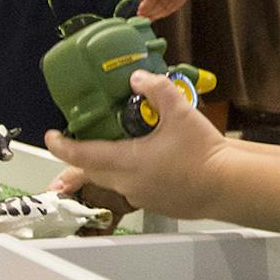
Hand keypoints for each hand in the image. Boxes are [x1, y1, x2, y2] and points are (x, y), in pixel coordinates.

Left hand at [43, 70, 224, 217]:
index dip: (62, 146)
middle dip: (78, 159)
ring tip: (109, 151)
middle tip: (72, 145)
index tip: (50, 136)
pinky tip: (144, 163)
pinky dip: (128, 174)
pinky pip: (133, 188)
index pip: (82, 155)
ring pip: (112, 181)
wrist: (228, 185)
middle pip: (92, 171)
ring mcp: (142, 196)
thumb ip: (156, 89)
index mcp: (127, 161)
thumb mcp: (180, 111)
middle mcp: (128, 183)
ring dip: (104, 166)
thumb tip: (137, 77)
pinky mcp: (157, 202)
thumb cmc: (204, 153)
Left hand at [132, 0, 189, 19]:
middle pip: (161, 3)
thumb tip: (142, 4)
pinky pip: (173, 9)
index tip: (139, 12)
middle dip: (150, 12)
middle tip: (141, 17)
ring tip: (147, 17)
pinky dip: (163, 13)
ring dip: (156, 15)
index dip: (146, 5)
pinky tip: (156, 14)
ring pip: (167, 8)